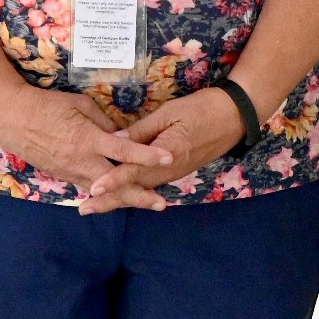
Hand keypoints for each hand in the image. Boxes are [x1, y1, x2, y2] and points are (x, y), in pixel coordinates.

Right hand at [0, 86, 173, 189]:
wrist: (13, 119)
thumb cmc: (47, 105)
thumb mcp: (79, 104)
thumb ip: (103, 122)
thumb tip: (120, 135)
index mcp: (89, 139)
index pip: (124, 150)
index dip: (147, 155)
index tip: (168, 157)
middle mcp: (83, 161)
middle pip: (116, 183)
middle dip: (140, 195)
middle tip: (161, 203)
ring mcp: (72, 172)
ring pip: (103, 192)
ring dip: (125, 198)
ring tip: (147, 203)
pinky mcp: (64, 177)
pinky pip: (89, 188)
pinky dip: (105, 194)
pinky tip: (117, 198)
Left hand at [79, 88, 247, 213]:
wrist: (234, 117)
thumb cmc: (201, 109)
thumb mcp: (169, 113)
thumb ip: (142, 130)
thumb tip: (115, 141)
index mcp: (166, 155)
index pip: (133, 171)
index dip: (112, 181)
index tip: (93, 190)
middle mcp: (168, 171)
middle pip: (134, 189)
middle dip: (109, 200)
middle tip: (85, 209)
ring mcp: (173, 173)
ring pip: (141, 189)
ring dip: (119, 197)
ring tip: (96, 204)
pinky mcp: (176, 171)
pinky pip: (150, 183)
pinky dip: (133, 190)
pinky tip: (121, 191)